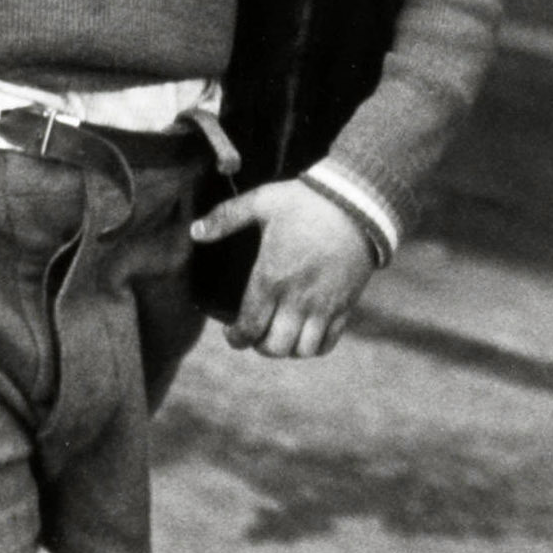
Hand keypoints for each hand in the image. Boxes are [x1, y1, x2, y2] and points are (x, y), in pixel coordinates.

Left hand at [190, 177, 375, 356]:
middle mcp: (297, 299)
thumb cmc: (306, 201)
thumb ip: (226, 217)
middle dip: (260, 346)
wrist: (357, 202)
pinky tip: (306, 334)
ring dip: (288, 349)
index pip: (249, 327)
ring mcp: (323, 306)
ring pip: (302, 350)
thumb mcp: (262, 201)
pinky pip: (328, 342)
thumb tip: (194, 231)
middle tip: (256, 333)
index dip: (236, 338)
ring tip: (281, 335)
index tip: (231, 333)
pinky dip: (314, 346)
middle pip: (275, 347)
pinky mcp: (345, 306)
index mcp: (271, 278)